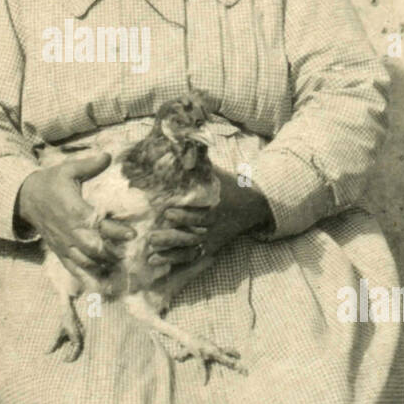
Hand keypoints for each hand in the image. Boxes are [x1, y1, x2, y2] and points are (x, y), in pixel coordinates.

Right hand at [15, 151, 134, 282]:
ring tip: (122, 269)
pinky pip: (74, 270)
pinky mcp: (61, 253)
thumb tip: (109, 156)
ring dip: (104, 267)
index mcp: (73, 210)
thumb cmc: (52, 183)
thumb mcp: (68, 169)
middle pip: (92, 248)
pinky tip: (104, 287)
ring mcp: (64, 245)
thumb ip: (89, 165)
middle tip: (130, 255)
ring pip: (85, 262)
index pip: (96, 223)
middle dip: (112, 253)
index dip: (114, 230)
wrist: (27, 199)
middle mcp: (69, 231)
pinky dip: (89, 279)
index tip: (132, 235)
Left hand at [146, 167, 271, 272]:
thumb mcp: (217, 173)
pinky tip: (159, 264)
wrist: (253, 206)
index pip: (201, 216)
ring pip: (191, 252)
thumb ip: (199, 161)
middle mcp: (215, 228)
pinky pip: (193, 259)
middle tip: (151, 238)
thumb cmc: (229, 186)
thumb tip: (179, 139)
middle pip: (193, 237)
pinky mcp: (210, 249)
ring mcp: (213, 241)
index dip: (184, 216)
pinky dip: (177, 263)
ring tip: (151, 257)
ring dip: (171, 256)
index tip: (166, 212)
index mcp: (218, 209)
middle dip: (172, 239)